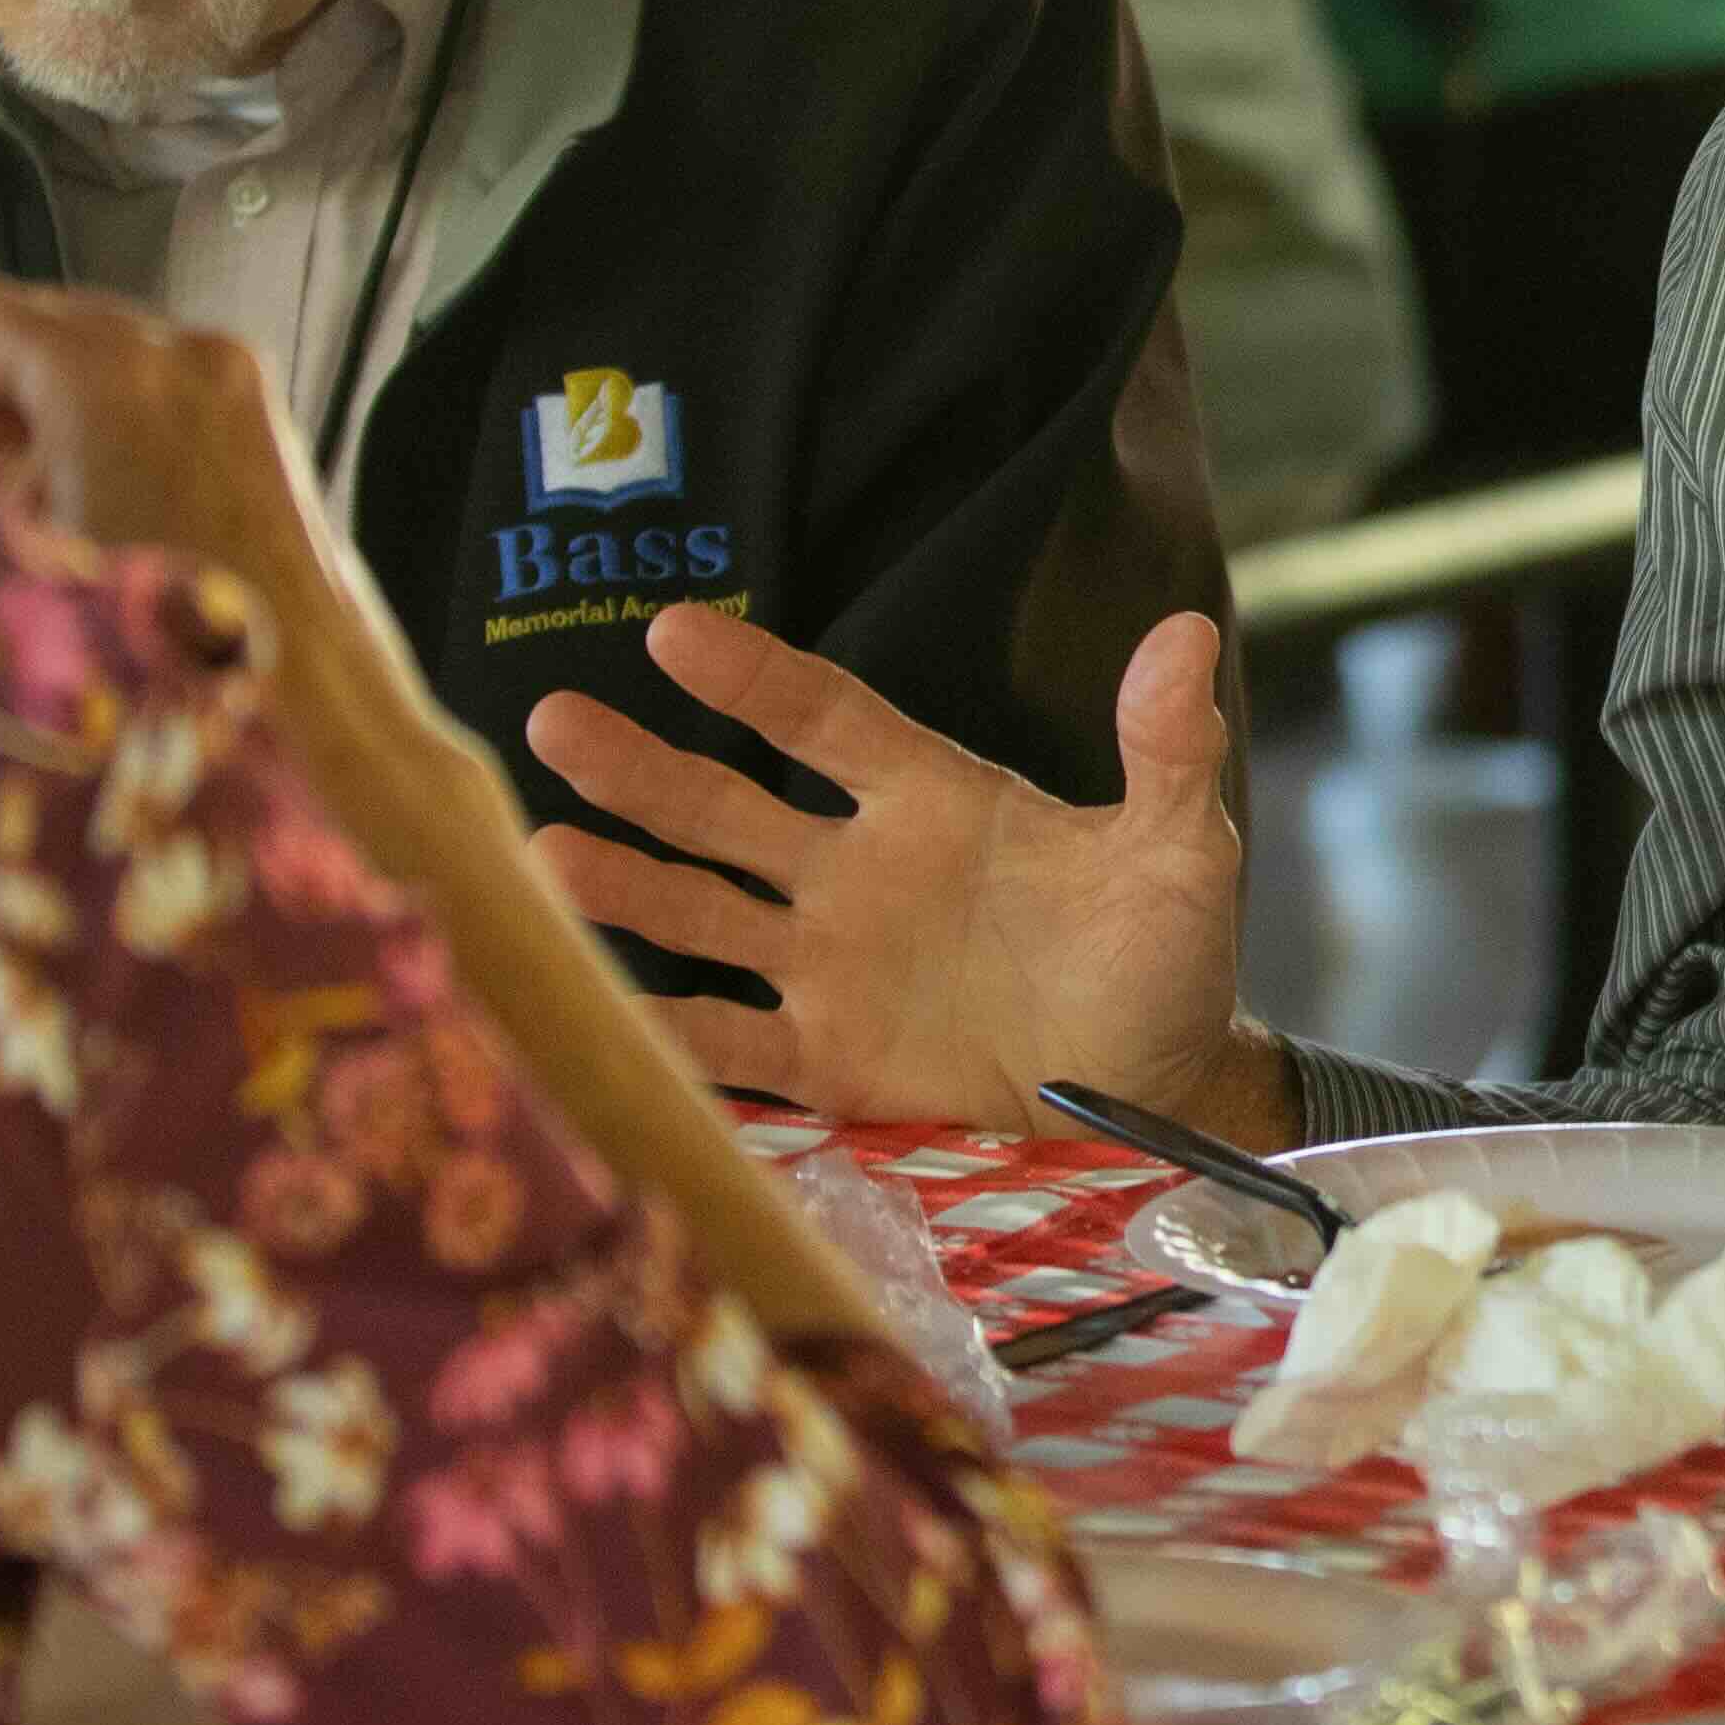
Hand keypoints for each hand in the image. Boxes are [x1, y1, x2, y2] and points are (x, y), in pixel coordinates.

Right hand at [0, 280, 385, 670]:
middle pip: (32, 333)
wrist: (320, 732)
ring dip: (11, 429)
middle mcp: (187, 362)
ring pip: (88, 370)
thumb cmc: (174, 672)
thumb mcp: (8, 585)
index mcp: (115, 375)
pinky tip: (45, 532)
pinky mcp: (260, 442)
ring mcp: (235, 397)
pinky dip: (80, 446)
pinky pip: (145, 408)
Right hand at [521, 603, 1248, 1132]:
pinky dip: (666, 1032)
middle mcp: (858, 873)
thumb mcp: (1180, 851)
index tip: (669, 633)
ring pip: (705, 916)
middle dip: (642, 770)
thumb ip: (1167, 750)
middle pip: (729, 809)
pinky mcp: (830, 1063)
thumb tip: (1188, 633)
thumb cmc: (1164, 955)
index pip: (826, 720)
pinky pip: (731, 1044)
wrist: (1161, 1092)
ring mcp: (832, 968)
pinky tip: (590, 1007)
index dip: (753, 679)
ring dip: (624, 886)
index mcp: (932, 802)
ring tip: (537, 855)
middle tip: (552, 719)